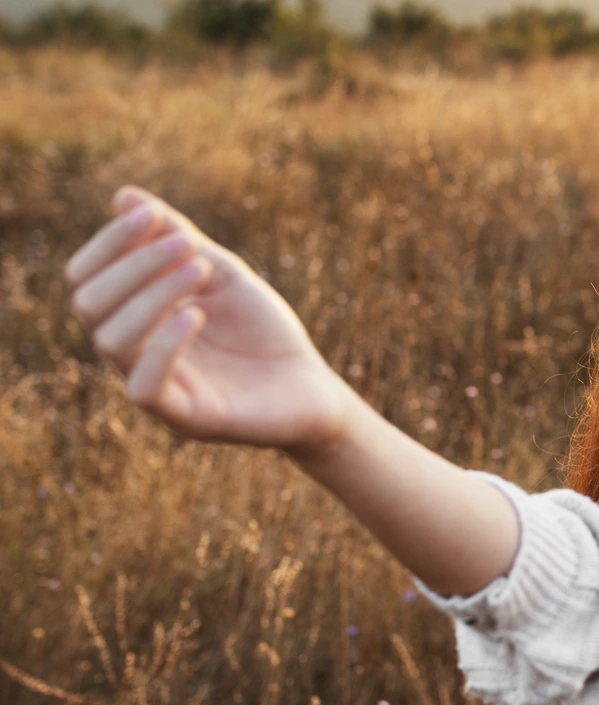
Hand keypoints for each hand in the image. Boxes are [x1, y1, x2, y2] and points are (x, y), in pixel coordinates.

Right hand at [63, 185, 355, 457]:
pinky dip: (164, 345)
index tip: (153, 216)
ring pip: (111, 340)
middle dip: (134, 265)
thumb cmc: (265, 331)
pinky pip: (143, 386)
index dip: (112, 242)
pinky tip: (196, 314)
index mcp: (135, 317)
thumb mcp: (223, 274)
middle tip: (190, 246)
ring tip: (202, 270)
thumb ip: (177, 238)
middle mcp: (134, 352)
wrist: (313, 387)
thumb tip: (124, 196)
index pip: (88, 276)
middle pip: (90, 303)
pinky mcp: (183, 418)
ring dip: (153, 295)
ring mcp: (156, 386)